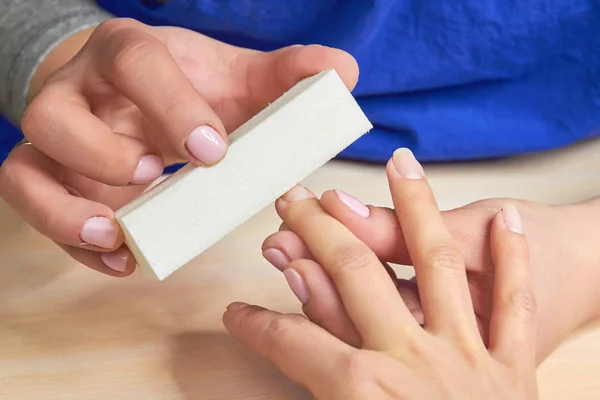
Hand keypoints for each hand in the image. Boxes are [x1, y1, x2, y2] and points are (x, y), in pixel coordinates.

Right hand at [0, 18, 357, 275]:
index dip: (170, 106)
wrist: (126, 90)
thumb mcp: (235, 77)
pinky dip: (69, 240)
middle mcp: (79, 91)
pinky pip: (31, 206)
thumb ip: (286, 77)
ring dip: (67, 210)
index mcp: (131, 54)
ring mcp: (56, 137)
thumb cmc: (184, 85)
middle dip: (103, 155)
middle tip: (157, 180)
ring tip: (120, 236)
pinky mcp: (46, 175)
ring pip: (25, 168)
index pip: (137, 64)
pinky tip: (120, 257)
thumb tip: (342, 73)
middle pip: (55, 113)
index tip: (213, 151)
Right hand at [223, 149, 537, 399]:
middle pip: (353, 274)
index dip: (256, 323)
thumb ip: (317, 387)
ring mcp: (467, 357)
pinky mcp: (513, 368)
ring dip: (415, 210)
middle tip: (292, 200)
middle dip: (316, 231)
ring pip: (437, 264)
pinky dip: (515, 261)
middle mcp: (413, 361)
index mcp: (363, 393)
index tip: (235, 311)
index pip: (291, 340)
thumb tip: (290, 360)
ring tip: (400, 166)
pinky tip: (510, 219)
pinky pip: (516, 304)